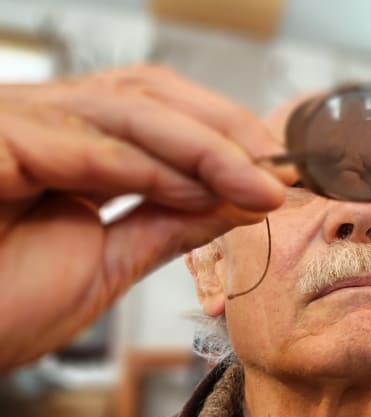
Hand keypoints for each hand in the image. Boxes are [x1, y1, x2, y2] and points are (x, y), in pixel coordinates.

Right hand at [0, 65, 292, 370]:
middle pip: (147, 93)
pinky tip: (201, 191)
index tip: (279, 173)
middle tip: (280, 172)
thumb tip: (241, 198)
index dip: (222, 133)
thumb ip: (170, 222)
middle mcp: (39, 121)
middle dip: (224, 130)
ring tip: (256, 186)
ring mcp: (12, 124)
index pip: (156, 110)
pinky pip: (87, 146)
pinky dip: (153, 168)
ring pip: (125, 111)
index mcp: (65, 144)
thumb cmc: (0, 306)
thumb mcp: (110, 261)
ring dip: (203, 149)